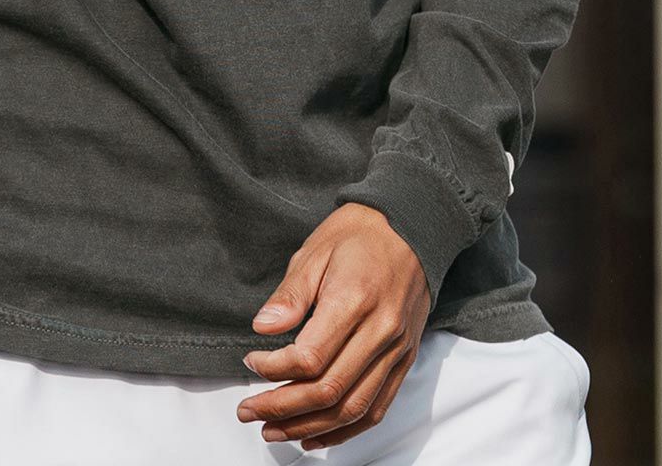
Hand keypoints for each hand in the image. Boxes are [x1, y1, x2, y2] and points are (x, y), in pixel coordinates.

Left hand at [236, 203, 429, 447]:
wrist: (412, 225)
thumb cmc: (358, 234)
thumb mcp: (315, 250)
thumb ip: (290, 295)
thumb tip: (262, 328)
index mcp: (354, 300)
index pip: (310, 357)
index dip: (273, 369)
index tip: (251, 360)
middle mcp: (381, 331)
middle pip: (329, 390)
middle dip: (283, 408)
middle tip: (249, 411)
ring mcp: (397, 350)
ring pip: (353, 408)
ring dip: (310, 427)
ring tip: (274, 431)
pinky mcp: (405, 359)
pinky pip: (377, 408)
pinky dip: (347, 430)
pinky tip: (317, 436)